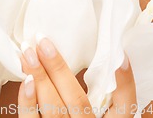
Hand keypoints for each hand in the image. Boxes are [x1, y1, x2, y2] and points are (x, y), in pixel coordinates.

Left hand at [18, 36, 136, 116]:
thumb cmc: (80, 114)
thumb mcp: (100, 107)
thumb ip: (100, 87)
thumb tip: (103, 50)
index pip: (126, 106)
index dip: (125, 82)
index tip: (121, 57)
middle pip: (77, 102)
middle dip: (58, 69)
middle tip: (43, 42)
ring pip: (54, 109)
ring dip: (39, 77)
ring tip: (28, 52)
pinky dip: (28, 101)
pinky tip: (26, 80)